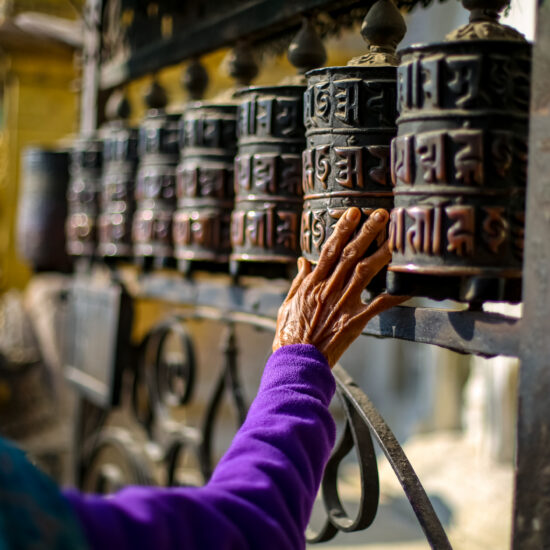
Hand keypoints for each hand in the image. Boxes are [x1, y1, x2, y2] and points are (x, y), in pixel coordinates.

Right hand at [273, 207, 406, 366]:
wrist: (297, 360)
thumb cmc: (290, 334)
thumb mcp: (288, 304)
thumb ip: (298, 281)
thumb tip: (303, 261)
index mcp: (313, 283)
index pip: (329, 249)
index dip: (342, 229)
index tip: (353, 212)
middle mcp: (329, 288)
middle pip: (350, 254)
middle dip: (366, 232)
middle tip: (381, 214)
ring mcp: (343, 304)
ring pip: (365, 272)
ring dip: (381, 253)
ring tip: (396, 238)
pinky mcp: (355, 321)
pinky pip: (379, 306)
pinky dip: (395, 295)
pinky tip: (409, 285)